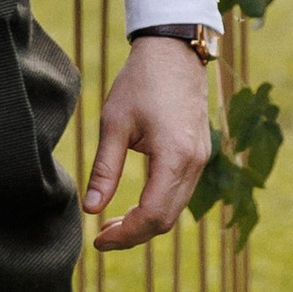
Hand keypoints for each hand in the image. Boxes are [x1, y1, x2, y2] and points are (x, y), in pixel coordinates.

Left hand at [84, 36, 209, 252]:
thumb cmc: (141, 82)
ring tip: (112, 223)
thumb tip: (90, 209)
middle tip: (102, 236)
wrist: (174, 52)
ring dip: (146, 222)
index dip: (125, 234)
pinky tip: (134, 205)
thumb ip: (105, 169)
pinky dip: (158, 206)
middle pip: (166, 220)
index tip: (98, 239)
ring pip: (176, 210)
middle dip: (134, 235)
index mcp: (174, 157)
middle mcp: (195, 163)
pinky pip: (181, 193)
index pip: (152, 215)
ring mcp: (201, 160)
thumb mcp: (114, 124)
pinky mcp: (200, 155)